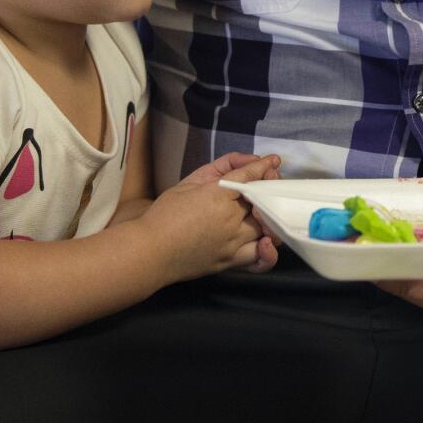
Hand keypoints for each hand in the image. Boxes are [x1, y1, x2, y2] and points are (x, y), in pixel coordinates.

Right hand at [140, 154, 278, 281]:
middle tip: (271, 181)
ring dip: (272, 215)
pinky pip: (259, 259)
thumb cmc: (163, 216)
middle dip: (270, 188)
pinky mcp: (230, 261)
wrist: (149, 252)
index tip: (273, 160)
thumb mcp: (188, 183)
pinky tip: (266, 242)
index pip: (248, 178)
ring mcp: (232, 243)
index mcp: (217, 197)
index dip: (263, 167)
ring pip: (266, 228)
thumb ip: (218, 170)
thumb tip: (242, 163)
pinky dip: (268, 250)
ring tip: (270, 208)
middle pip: (262, 201)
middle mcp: (230, 220)